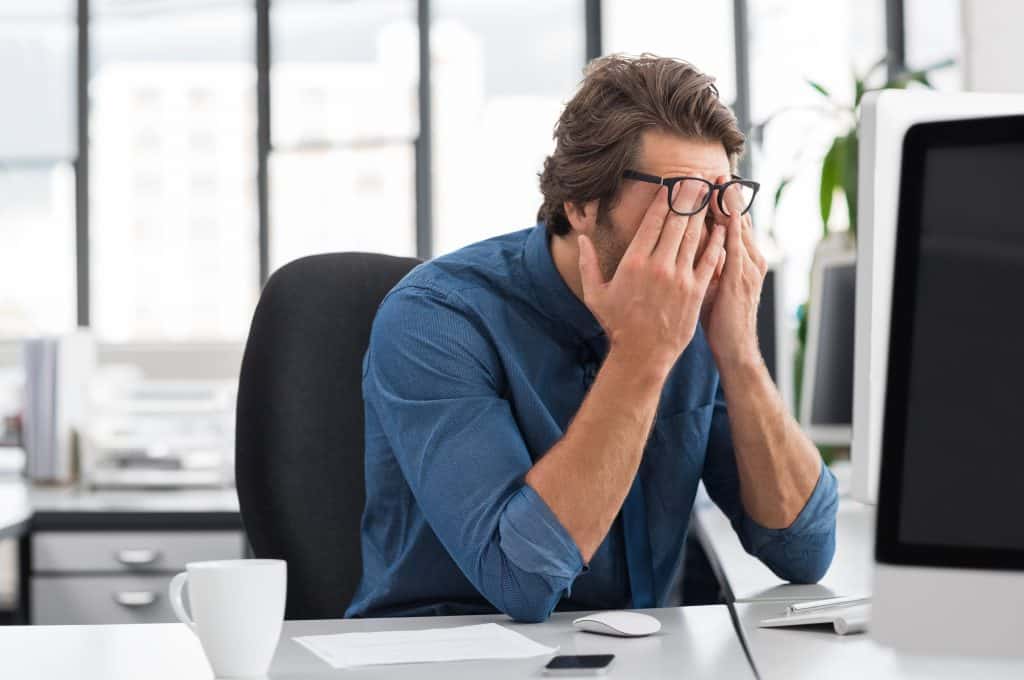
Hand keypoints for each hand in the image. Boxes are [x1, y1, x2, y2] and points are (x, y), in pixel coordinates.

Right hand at [578, 182, 725, 376]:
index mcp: (634, 261)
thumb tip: (581, 239)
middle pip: (677, 221)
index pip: (653, 221)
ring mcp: (680, 277)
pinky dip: (717, 241)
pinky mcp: (695, 291)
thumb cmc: (617, 324)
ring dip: (703, 212)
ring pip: (695, 236)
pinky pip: (709, 259)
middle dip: (688, 197)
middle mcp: (658, 265)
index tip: (672, 183)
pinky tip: (722, 227)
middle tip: (696, 178)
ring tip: (710, 194)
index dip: (665, 199)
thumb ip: (588, 263)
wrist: (642, 354)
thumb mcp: (595, 293)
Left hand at [702, 175, 768, 369]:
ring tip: (718, 181)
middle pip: (738, 219)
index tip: (711, 181)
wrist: (735, 348)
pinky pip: (733, 247)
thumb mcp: (716, 285)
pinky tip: (721, 212)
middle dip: (726, 195)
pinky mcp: (740, 279)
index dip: (723, 202)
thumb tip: (694, 245)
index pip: (733, 223)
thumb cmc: (722, 319)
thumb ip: (710, 263)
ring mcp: (747, 268)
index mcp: (744, 260)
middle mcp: (750, 259)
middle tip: (714, 171)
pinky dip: (728, 228)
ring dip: (728, 204)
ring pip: (737, 228)